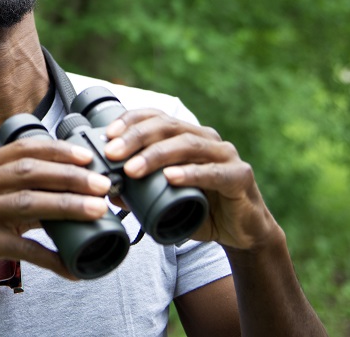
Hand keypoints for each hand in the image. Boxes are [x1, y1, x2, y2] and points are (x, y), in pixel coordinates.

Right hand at [0, 137, 112, 304]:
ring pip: (28, 203)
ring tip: (96, 211)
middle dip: (71, 176)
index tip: (88, 157)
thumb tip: (75, 190)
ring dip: (67, 206)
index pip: (24, 149)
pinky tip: (71, 264)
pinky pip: (22, 247)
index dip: (59, 150)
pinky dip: (50, 257)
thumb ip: (25, 192)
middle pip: (29, 172)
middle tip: (102, 185)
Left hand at [102, 109, 278, 250]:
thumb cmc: (202, 209)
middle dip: (136, 137)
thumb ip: (141, 194)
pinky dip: (190, 174)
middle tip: (112, 152)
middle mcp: (206, 138)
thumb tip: (109, 191)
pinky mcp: (240, 176)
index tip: (107, 134)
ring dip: (156, 155)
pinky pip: (213, 172)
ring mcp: (225, 155)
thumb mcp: (167, 201)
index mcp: (187, 136)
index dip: (131, 121)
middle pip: (168, 127)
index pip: (156, 117)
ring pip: (187, 145)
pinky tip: (171, 177)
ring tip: (132, 168)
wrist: (241, 232)